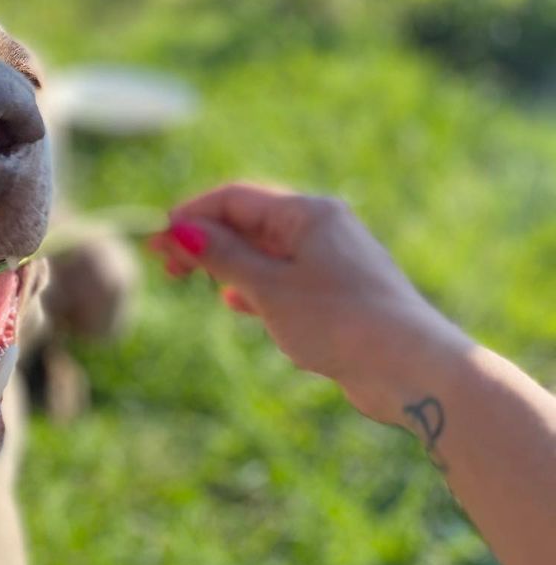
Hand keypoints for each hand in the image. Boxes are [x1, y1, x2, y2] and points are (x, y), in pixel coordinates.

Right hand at [149, 182, 474, 425]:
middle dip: (205, 240)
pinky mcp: (335, 294)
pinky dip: (254, 286)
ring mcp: (330, 261)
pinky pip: (283, 279)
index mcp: (308, 213)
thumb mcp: (269, 288)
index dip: (191, 215)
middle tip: (167, 267)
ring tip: (194, 283)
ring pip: (265, 252)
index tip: (157, 240)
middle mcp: (322, 227)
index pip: (235, 199)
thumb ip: (223, 257)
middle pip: (248, 222)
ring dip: (227, 264)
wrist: (408, 365)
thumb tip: (181, 230)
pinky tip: (236, 304)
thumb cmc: (338, 321)